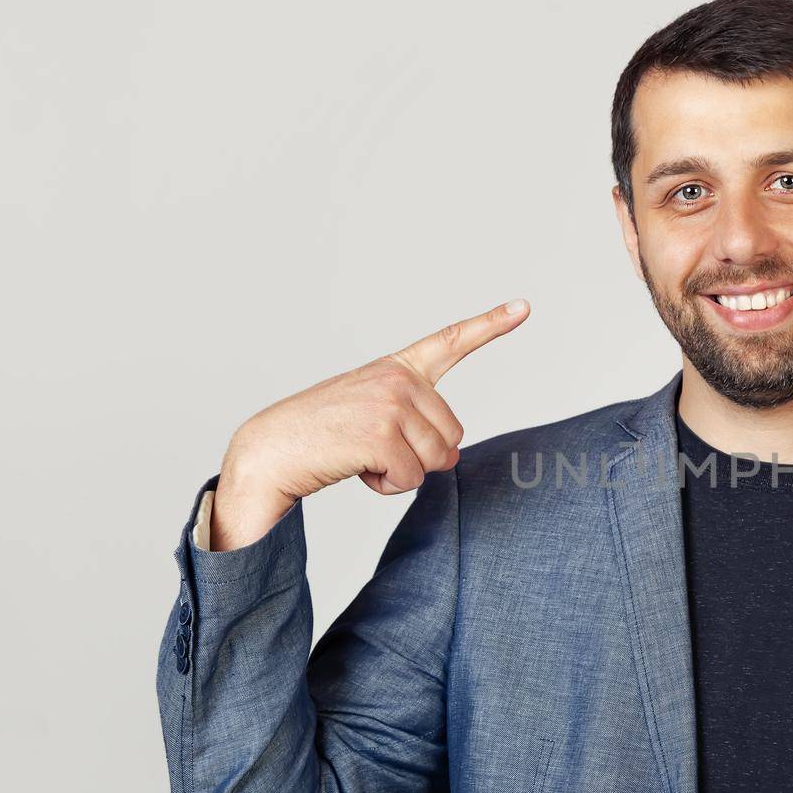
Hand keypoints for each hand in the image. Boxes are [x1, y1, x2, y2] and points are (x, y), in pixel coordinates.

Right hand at [211, 299, 530, 550]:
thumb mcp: (372, 418)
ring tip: (359, 455)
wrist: (268, 452)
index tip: (524, 307)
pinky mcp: (382, 434)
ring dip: (402, 472)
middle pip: (452, 435)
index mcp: (396, 369)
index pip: (450, 341)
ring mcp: (390, 403)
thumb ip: (418, 425)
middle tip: (372, 449)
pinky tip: (355, 467)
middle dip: (421, 456)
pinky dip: (387, 486)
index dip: (491, 325)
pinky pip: (412, 478)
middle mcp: (398, 379)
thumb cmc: (320, 439)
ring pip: (436, 460)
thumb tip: (452, 456)